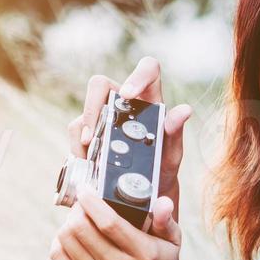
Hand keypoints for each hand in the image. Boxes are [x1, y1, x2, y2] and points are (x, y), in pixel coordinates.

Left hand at [49, 184, 183, 259]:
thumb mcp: (171, 245)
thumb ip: (166, 221)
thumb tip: (162, 202)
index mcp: (142, 254)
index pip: (109, 223)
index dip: (92, 202)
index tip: (86, 189)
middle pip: (81, 229)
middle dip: (77, 209)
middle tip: (82, 204)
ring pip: (67, 240)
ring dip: (68, 223)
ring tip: (77, 219)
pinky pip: (58, 257)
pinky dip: (60, 241)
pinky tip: (70, 237)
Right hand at [64, 57, 192, 216]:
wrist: (147, 189)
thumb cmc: (163, 164)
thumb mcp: (172, 153)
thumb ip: (176, 131)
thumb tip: (184, 110)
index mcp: (150, 98)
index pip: (148, 69)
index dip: (137, 75)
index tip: (127, 94)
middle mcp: (123, 100)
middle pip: (100, 84)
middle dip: (92, 107)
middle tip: (93, 135)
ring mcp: (103, 114)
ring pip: (84, 111)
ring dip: (83, 133)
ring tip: (89, 158)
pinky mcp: (88, 130)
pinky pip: (75, 131)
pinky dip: (77, 148)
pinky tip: (85, 164)